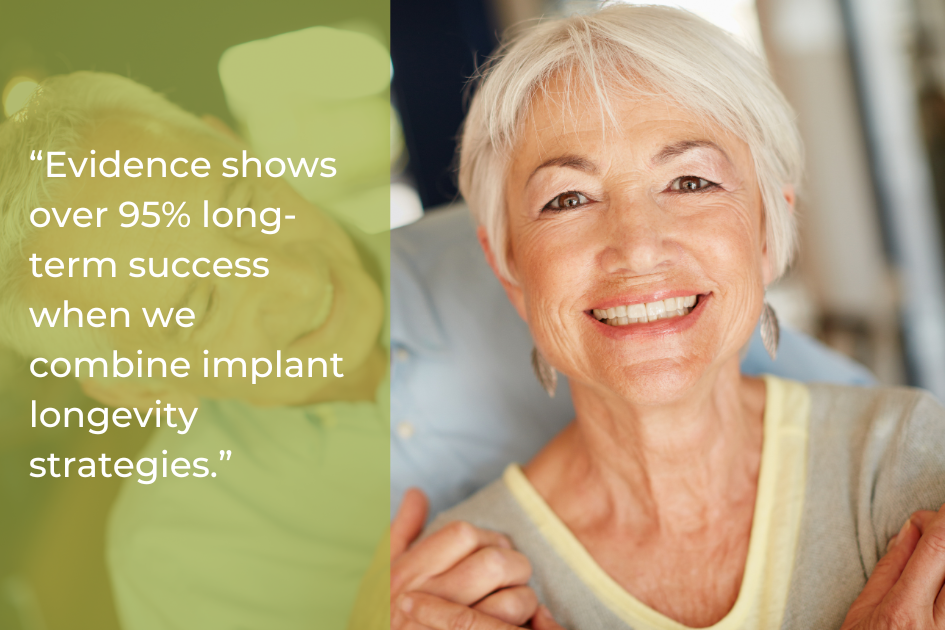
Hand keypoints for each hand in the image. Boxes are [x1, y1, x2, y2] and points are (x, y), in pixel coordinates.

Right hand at [390, 488, 564, 628]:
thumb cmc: (383, 615)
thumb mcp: (382, 573)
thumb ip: (402, 531)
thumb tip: (416, 492)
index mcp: (408, 573)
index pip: (463, 534)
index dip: (489, 537)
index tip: (493, 549)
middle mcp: (428, 600)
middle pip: (494, 564)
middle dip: (515, 564)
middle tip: (513, 573)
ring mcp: (450, 628)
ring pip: (510, 602)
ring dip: (523, 598)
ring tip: (516, 600)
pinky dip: (522, 624)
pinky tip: (511, 623)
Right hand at [841, 503, 944, 628]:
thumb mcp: (864, 610)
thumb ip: (891, 568)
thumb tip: (912, 530)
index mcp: (904, 610)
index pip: (937, 548)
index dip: (941, 519)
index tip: (938, 508)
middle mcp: (938, 625)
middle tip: (933, 526)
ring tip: (931, 551)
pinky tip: (936, 574)